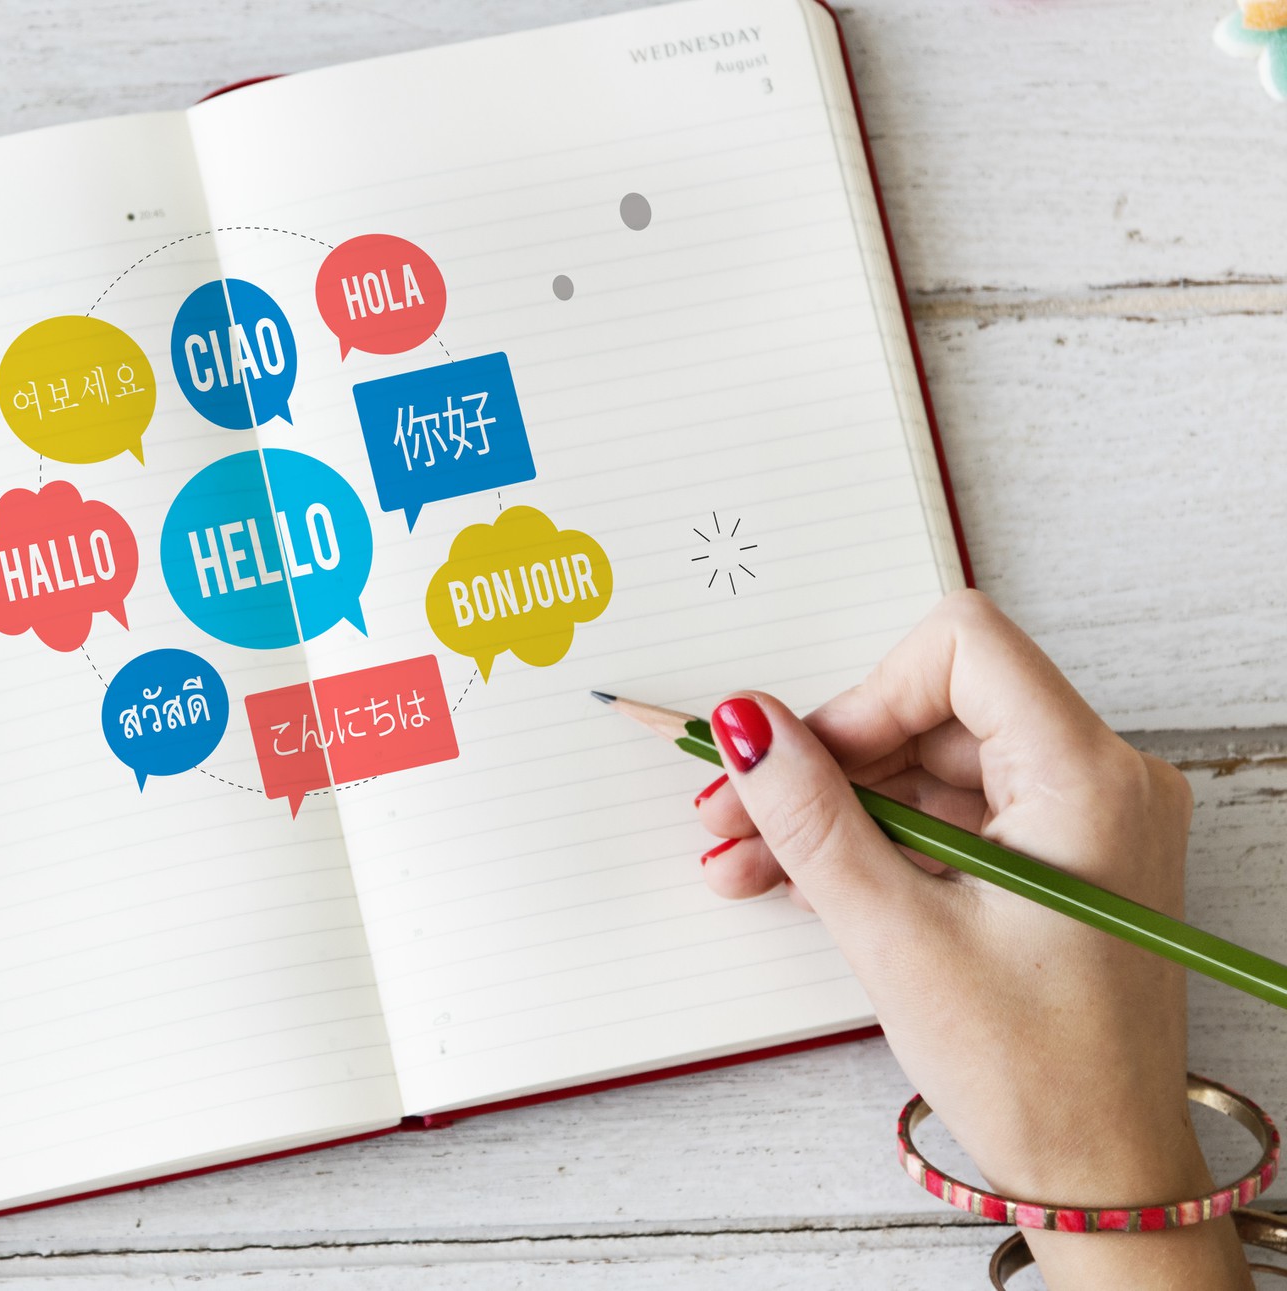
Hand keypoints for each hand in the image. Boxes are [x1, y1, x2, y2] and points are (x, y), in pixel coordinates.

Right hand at [695, 590, 1251, 1289]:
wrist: (1099, 1173)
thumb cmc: (1035, 1072)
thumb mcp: (895, 936)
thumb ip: (813, 817)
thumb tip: (749, 724)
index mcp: (1086, 779)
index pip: (961, 649)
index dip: (862, 694)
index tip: (797, 760)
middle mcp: (1099, 781)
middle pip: (933, 711)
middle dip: (825, 763)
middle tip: (734, 813)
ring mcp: (1082, 820)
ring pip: (930, 767)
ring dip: (835, 810)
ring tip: (750, 862)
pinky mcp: (1058, 859)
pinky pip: (951, 815)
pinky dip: (878, 843)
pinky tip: (806, 882)